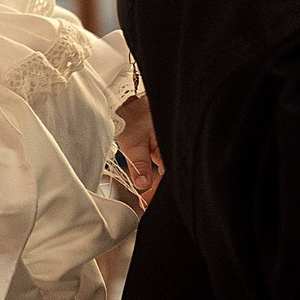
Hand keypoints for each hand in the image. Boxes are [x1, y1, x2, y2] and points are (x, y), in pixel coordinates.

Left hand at [116, 94, 162, 208]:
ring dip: (154, 183)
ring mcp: (168, 145)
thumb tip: (142, 184)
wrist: (126, 97)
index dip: (158, 190)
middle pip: (169, 174)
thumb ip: (139, 164)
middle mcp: (173, 146)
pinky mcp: (161, 144)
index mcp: (171, 145)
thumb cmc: (133, 114)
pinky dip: (153, 173)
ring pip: (165, 170)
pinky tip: (145, 181)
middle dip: (157, 190)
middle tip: (144, 201)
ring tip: (143, 195)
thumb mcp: (133, 141)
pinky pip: (160, 163)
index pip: (170, 175)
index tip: (147, 201)